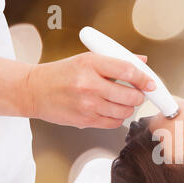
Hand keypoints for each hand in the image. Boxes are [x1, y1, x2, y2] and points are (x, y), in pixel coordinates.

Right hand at [26, 52, 154, 128]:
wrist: (34, 90)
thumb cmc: (60, 74)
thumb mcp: (86, 59)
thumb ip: (116, 61)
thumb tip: (141, 61)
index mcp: (90, 63)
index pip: (127, 71)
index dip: (144, 79)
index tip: (150, 83)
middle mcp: (89, 84)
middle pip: (130, 95)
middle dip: (138, 96)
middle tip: (137, 94)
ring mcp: (87, 104)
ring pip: (124, 111)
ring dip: (128, 108)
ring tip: (122, 102)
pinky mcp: (85, 120)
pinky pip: (114, 123)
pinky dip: (118, 118)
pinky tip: (111, 111)